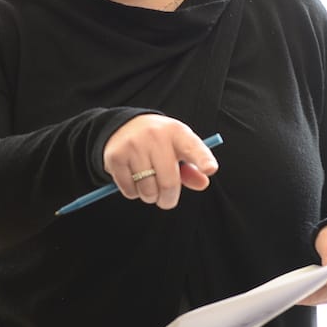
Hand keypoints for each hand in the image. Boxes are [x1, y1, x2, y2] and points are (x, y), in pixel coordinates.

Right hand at [101, 115, 218, 210]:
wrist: (123, 126)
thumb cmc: (159, 143)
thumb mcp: (178, 149)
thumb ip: (191, 168)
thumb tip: (203, 183)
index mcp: (177, 132)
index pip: (193, 148)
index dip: (203, 159)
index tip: (210, 168)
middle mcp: (155, 136)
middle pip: (169, 182)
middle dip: (168, 200)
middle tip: (166, 201)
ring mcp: (134, 145)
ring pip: (147, 191)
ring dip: (149, 196)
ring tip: (148, 185)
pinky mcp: (116, 156)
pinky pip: (129, 191)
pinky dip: (133, 193)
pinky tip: (133, 179)